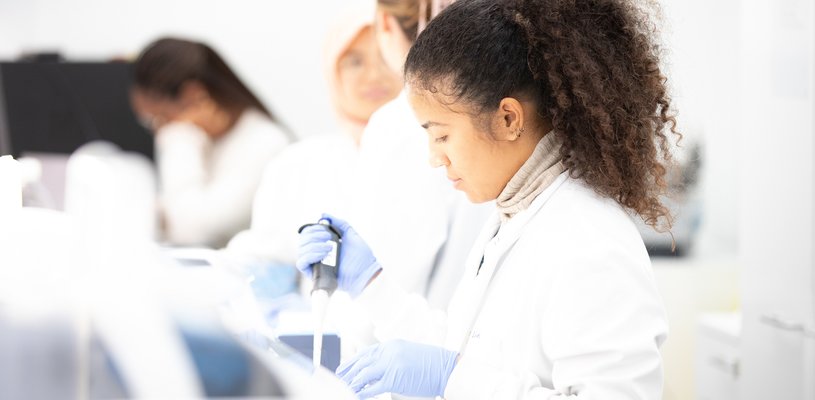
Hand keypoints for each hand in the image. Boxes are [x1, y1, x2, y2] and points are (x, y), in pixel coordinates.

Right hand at [296, 213, 380, 296]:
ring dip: (314, 245)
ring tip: (329, 247)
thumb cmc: (361, 256)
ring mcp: (315, 264)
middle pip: (302, 241)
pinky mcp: (314, 274)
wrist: (365, 272)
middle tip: (327, 237)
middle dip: (313, 236)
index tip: (325, 229)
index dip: (312, 229)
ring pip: (301, 251)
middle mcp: (316, 254)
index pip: (307, 235)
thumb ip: (339, 223)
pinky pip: (301, 263)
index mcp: (323, 244)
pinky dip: (310, 255)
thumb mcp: (350, 234)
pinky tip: (323, 254)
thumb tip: (323, 214)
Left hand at [336, 340, 457, 398]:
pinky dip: (362, 392)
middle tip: (338, 377)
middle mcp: (388, 352)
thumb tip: (377, 370)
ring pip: (364, 374)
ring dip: (352, 382)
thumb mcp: (408, 354)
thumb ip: (392, 358)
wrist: (447, 368)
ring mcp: (390, 365)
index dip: (353, 361)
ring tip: (343, 387)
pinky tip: (354, 395)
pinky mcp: (393, 379)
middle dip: (348, 371)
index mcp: (391, 345)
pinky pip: (372, 388)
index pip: (366, 353)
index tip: (344, 367)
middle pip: (362, 362)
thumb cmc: (431, 364)